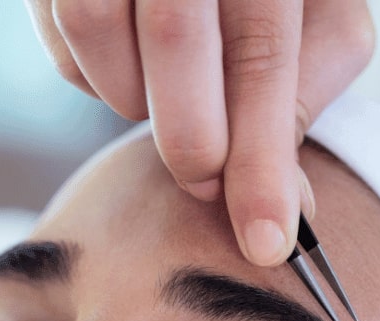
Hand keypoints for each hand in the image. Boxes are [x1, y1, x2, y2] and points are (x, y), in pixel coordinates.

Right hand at [25, 0, 373, 265]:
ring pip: (97, 32)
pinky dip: (101, 80)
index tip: (265, 240)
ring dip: (136, 99)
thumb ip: (308, 94)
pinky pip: (64, 52)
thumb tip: (288, 206)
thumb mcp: (315, 17)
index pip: (262, 54)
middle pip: (174, 36)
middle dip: (193, 138)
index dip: (262, 158)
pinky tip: (136, 65)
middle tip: (207, 183)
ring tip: (174, 93)